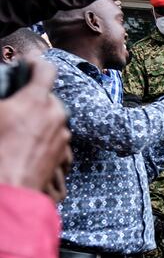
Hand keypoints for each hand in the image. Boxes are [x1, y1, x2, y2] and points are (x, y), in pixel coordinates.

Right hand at [0, 57, 71, 200]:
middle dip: (33, 99)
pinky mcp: (63, 157)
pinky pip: (55, 140)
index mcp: (37, 101)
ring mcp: (63, 138)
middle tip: (14, 106)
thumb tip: (6, 99)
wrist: (9, 192)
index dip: (35, 64)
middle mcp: (56, 116)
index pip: (45, 70)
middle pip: (48, 98)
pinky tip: (26, 147)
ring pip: (53, 120)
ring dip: (39, 121)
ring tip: (17, 131)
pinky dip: (44, 140)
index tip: (27, 65)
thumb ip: (2, 96)